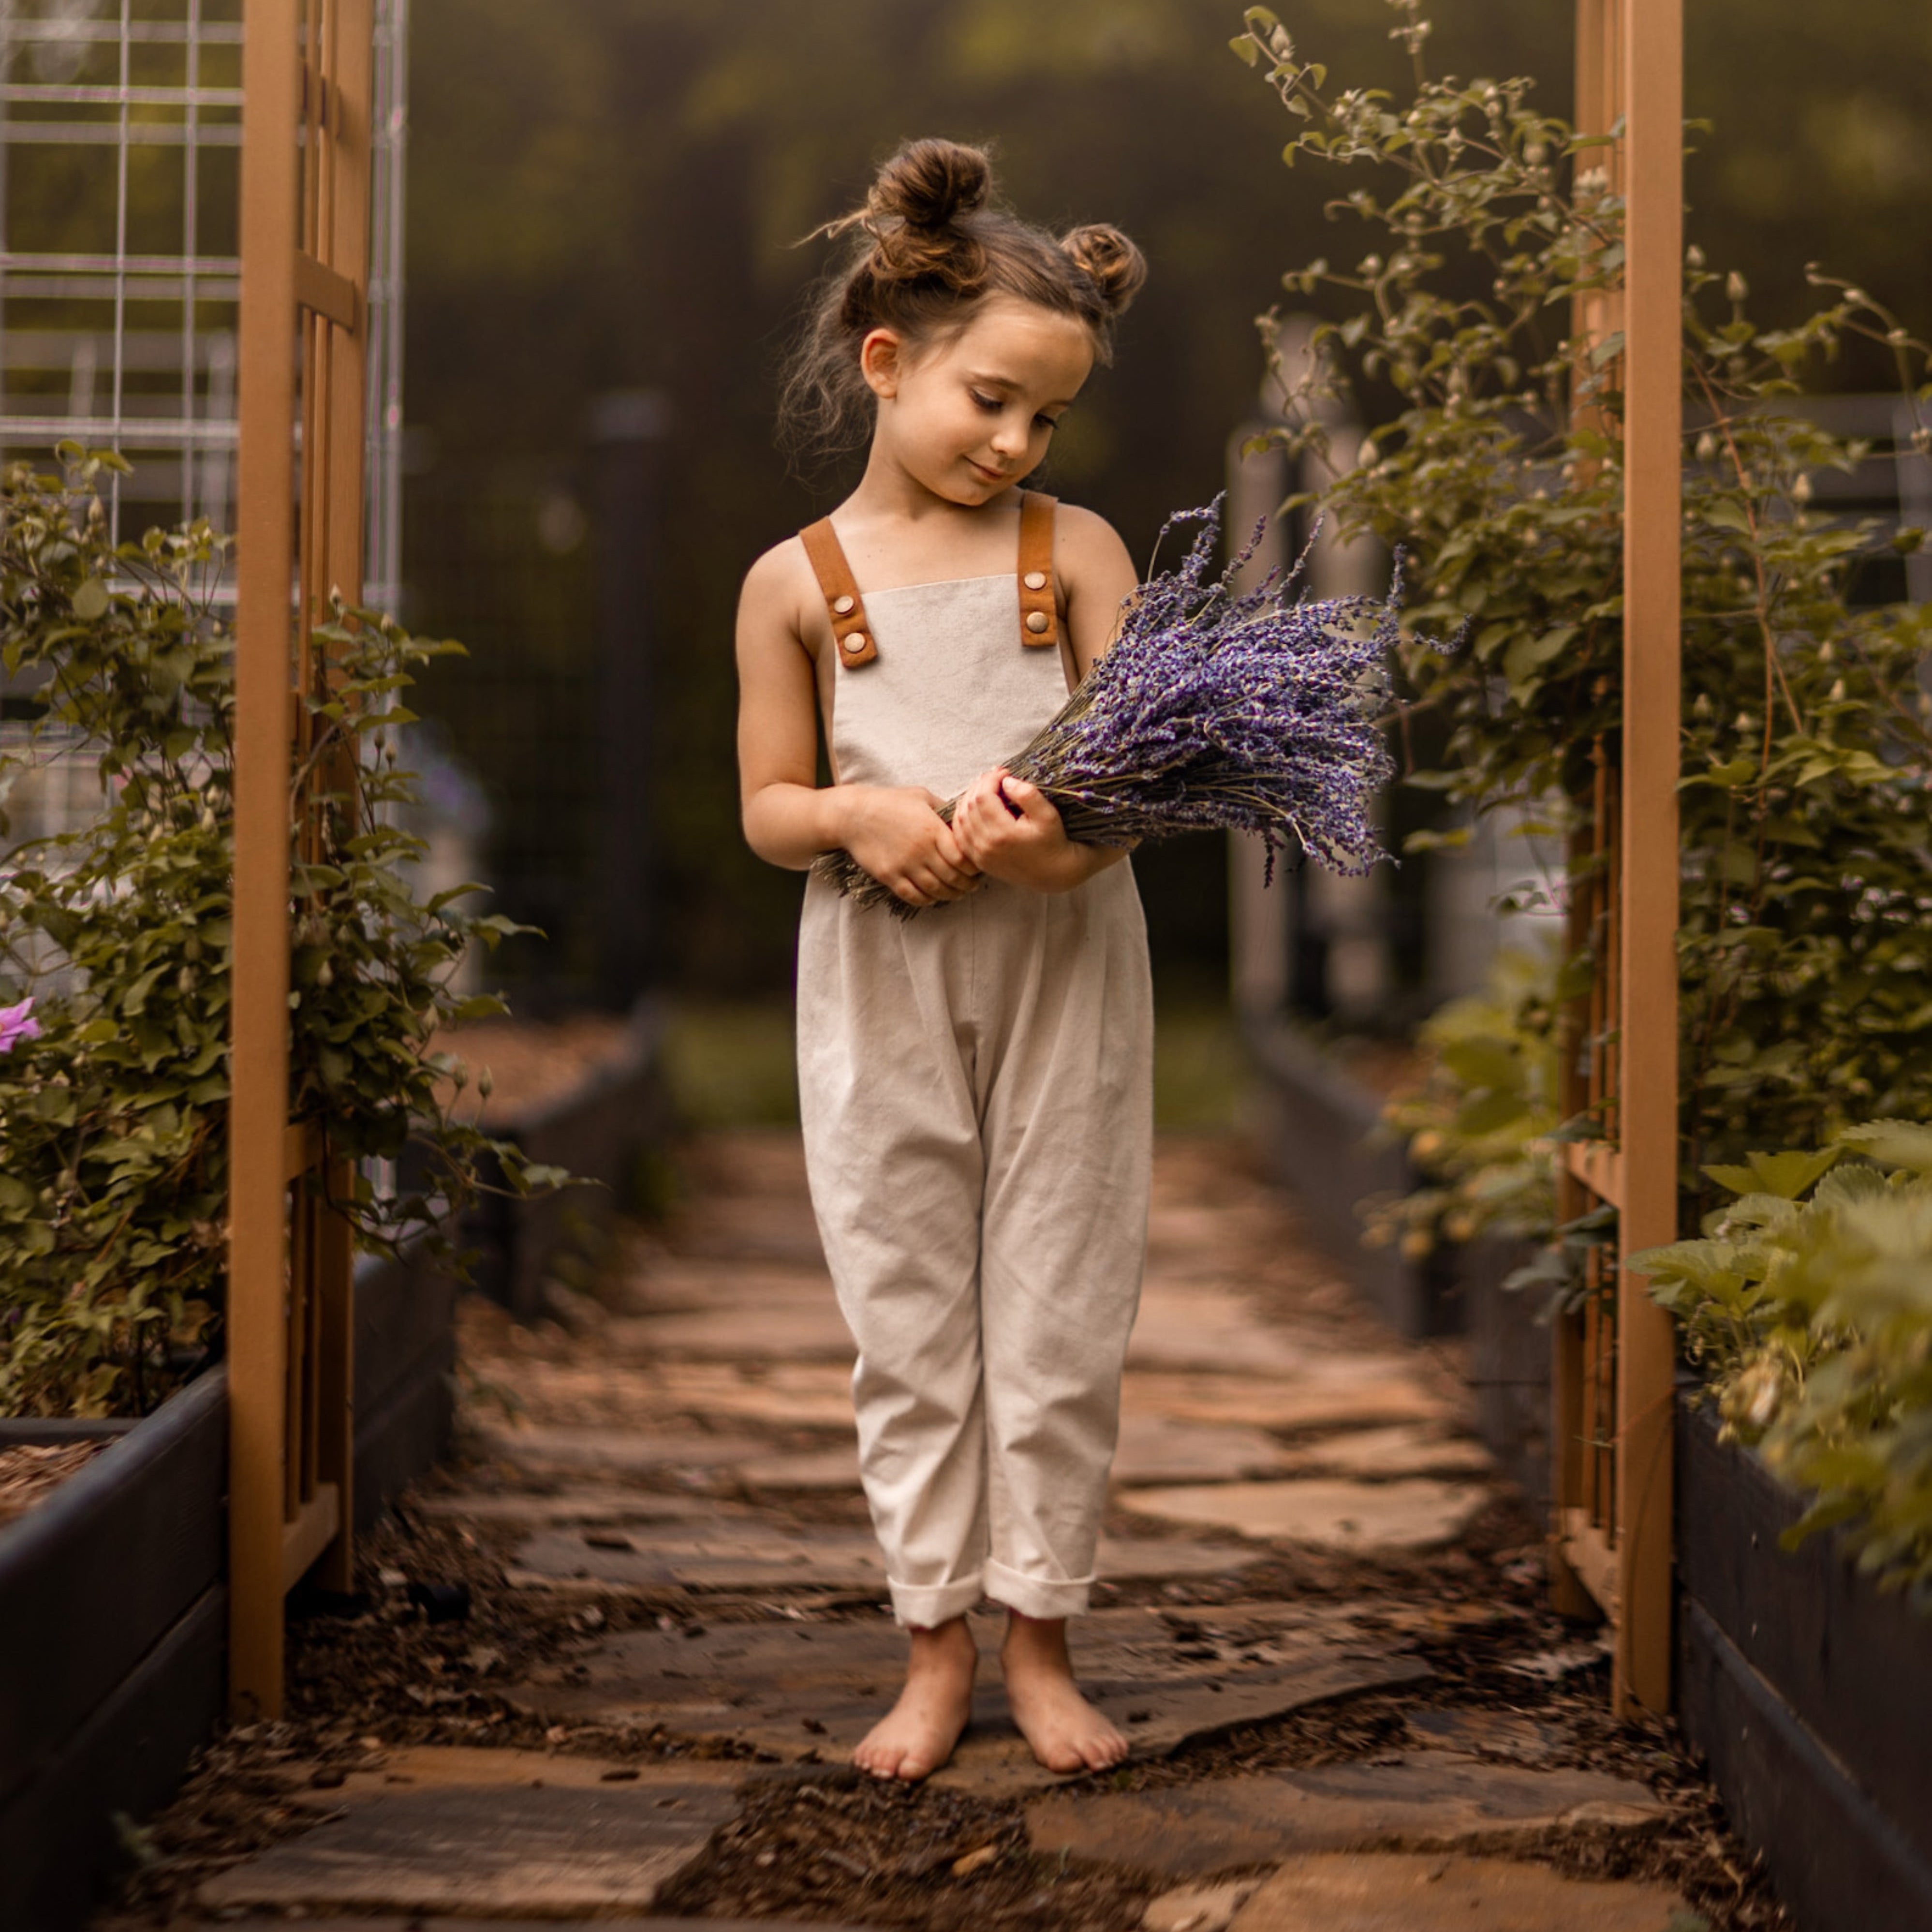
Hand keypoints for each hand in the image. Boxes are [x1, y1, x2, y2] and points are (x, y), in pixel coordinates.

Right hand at [835, 786, 979, 907]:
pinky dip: (928, 900)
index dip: (974, 866)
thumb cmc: (889, 802)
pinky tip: (933, 896)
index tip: (977, 866)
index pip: (962, 858)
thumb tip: (964, 819)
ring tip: (957, 892)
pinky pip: (914, 897)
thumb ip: (944, 809)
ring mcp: (904, 866)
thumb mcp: (921, 796)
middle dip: (968, 884)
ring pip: (936, 891)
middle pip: (953, 878)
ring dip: (951, 895)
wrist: (853, 815)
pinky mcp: (890, 877)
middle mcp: (920, 851)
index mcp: (932, 830)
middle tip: (973, 885)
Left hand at [951, 769, 1080, 892]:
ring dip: (969, 799)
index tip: (1004, 772)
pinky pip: (959, 834)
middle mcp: (986, 845)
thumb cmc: (1053, 842)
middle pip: (969, 805)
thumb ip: (1027, 795)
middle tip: (994, 777)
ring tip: (985, 788)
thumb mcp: (1048, 815)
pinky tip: (974, 807)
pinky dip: (962, 816)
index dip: (991, 779)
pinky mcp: (977, 860)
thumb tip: (1006, 781)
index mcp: (1003, 834)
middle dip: (980, 785)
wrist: (1052, 873)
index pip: (983, 797)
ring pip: (960, 818)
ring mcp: (979, 855)